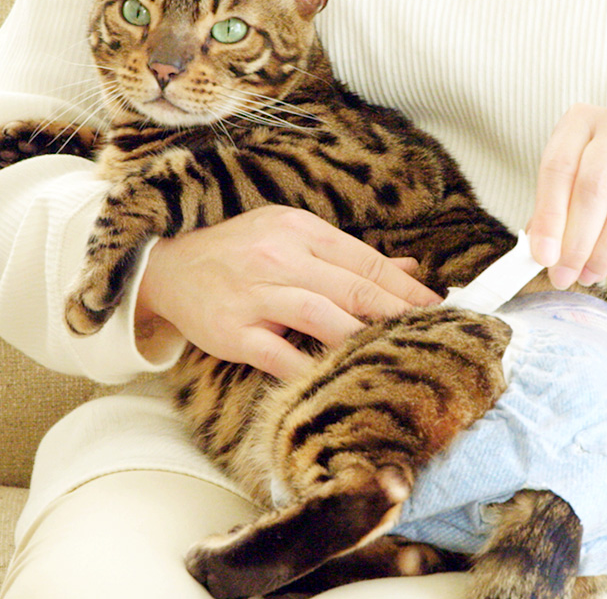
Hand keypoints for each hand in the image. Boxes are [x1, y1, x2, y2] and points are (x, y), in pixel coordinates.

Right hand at [136, 206, 440, 379]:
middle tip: (431, 332)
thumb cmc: (241, 251)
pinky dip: (311, 366)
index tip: (437, 306)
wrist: (169, 267)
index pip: (364, 260)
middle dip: (398, 312)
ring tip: (394, 352)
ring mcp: (254, 295)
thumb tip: (410, 270)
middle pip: (352, 287)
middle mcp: (279, 257)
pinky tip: (337, 376)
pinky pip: (279, 353)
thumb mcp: (294, 237)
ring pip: (322, 315)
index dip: (405, 286)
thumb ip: (350, 255)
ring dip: (363, 336)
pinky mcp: (232, 331)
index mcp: (299, 229)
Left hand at [528, 104, 606, 289]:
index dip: (549, 218)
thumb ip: (551, 219)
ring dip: (605, 253)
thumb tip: (543, 255)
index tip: (543, 257)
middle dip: (577, 241)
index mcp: (582, 120)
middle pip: (595, 185)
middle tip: (567, 274)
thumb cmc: (600, 186)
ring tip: (591, 275)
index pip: (559, 167)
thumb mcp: (567, 191)